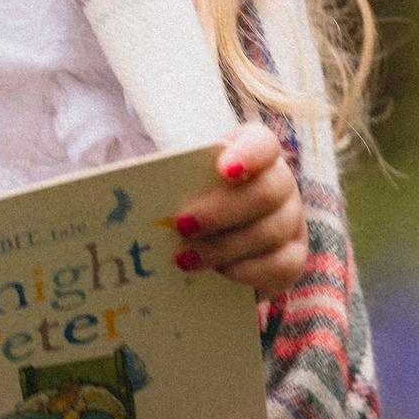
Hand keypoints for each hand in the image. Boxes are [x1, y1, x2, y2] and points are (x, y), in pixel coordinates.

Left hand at [174, 125, 306, 303]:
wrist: (210, 252)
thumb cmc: (189, 205)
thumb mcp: (179, 188)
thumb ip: (168, 183)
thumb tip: (124, 189)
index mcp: (252, 152)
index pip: (263, 143)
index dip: (248, 154)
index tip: (223, 170)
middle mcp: (280, 182)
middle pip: (267, 192)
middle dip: (223, 210)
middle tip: (181, 225)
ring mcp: (291, 219)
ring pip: (271, 231)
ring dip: (225, 246)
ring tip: (184, 259)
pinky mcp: (293, 257)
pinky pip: (281, 265)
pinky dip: (247, 271)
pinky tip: (219, 274)